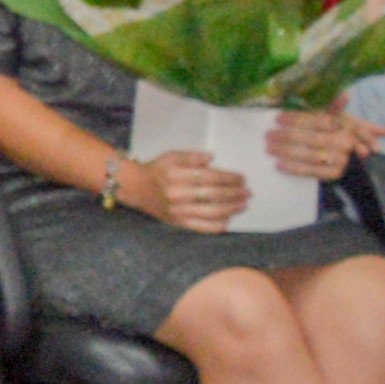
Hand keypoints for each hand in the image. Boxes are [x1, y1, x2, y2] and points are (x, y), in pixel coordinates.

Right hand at [121, 148, 245, 227]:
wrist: (136, 188)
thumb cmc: (157, 170)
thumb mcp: (171, 156)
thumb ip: (191, 157)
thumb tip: (212, 159)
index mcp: (175, 175)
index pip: (208, 177)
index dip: (228, 178)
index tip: (242, 178)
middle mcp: (177, 194)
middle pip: (212, 195)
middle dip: (233, 193)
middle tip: (248, 192)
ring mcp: (178, 211)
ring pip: (210, 212)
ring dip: (231, 209)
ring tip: (243, 205)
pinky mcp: (178, 223)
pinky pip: (201, 227)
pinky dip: (217, 225)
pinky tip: (228, 220)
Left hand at [266, 108, 358, 181]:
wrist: (346, 156)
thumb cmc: (331, 131)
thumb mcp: (330, 116)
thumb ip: (325, 104)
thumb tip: (331, 91)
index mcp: (343, 124)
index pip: (319, 121)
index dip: (297, 119)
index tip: (278, 118)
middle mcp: (344, 142)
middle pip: (312, 139)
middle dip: (288, 137)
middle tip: (268, 135)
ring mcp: (340, 160)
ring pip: (310, 156)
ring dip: (286, 152)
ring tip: (269, 148)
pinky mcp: (334, 174)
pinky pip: (311, 171)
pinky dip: (293, 168)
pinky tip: (278, 164)